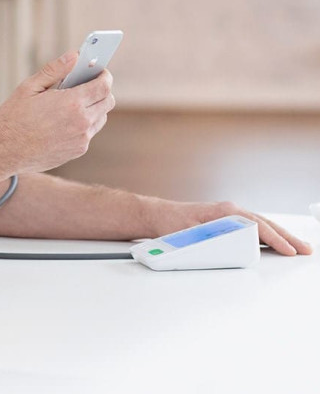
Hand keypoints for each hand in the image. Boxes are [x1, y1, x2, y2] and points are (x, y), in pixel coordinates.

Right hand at [0, 51, 115, 174]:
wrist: (5, 152)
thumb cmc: (13, 118)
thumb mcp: (29, 88)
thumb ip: (54, 70)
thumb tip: (74, 56)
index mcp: (71, 103)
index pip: (103, 85)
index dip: (104, 75)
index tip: (99, 70)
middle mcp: (82, 123)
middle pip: (108, 101)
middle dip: (102, 89)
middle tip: (87, 83)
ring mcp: (81, 139)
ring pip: (101, 117)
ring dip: (94, 106)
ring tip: (75, 101)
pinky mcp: (78, 151)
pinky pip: (90, 132)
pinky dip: (84, 123)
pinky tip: (66, 119)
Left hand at [150, 199, 312, 255]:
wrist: (157, 216)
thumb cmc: (171, 223)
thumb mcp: (192, 232)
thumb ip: (214, 238)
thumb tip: (234, 244)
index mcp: (226, 212)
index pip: (258, 226)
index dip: (276, 240)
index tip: (290, 251)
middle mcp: (230, 211)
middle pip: (265, 224)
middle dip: (287, 237)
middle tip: (306, 249)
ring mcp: (228, 215)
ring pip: (261, 224)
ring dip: (280, 236)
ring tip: (298, 246)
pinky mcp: (224, 221)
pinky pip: (253, 226)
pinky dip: (268, 234)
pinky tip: (275, 242)